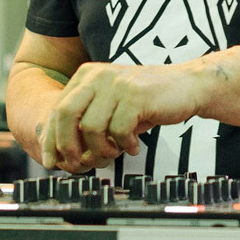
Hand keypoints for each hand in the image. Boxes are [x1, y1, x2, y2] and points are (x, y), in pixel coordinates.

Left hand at [38, 61, 206, 172]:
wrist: (187, 86)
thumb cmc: (146, 103)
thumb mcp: (110, 108)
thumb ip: (86, 124)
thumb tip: (62, 156)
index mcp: (86, 76)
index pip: (57, 109)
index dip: (51, 140)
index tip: (52, 163)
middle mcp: (97, 75)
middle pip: (65, 115)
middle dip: (68, 146)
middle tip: (81, 164)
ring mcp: (116, 84)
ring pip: (91, 127)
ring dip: (101, 150)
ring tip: (116, 153)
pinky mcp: (136, 95)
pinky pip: (118, 130)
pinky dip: (124, 145)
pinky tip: (134, 146)